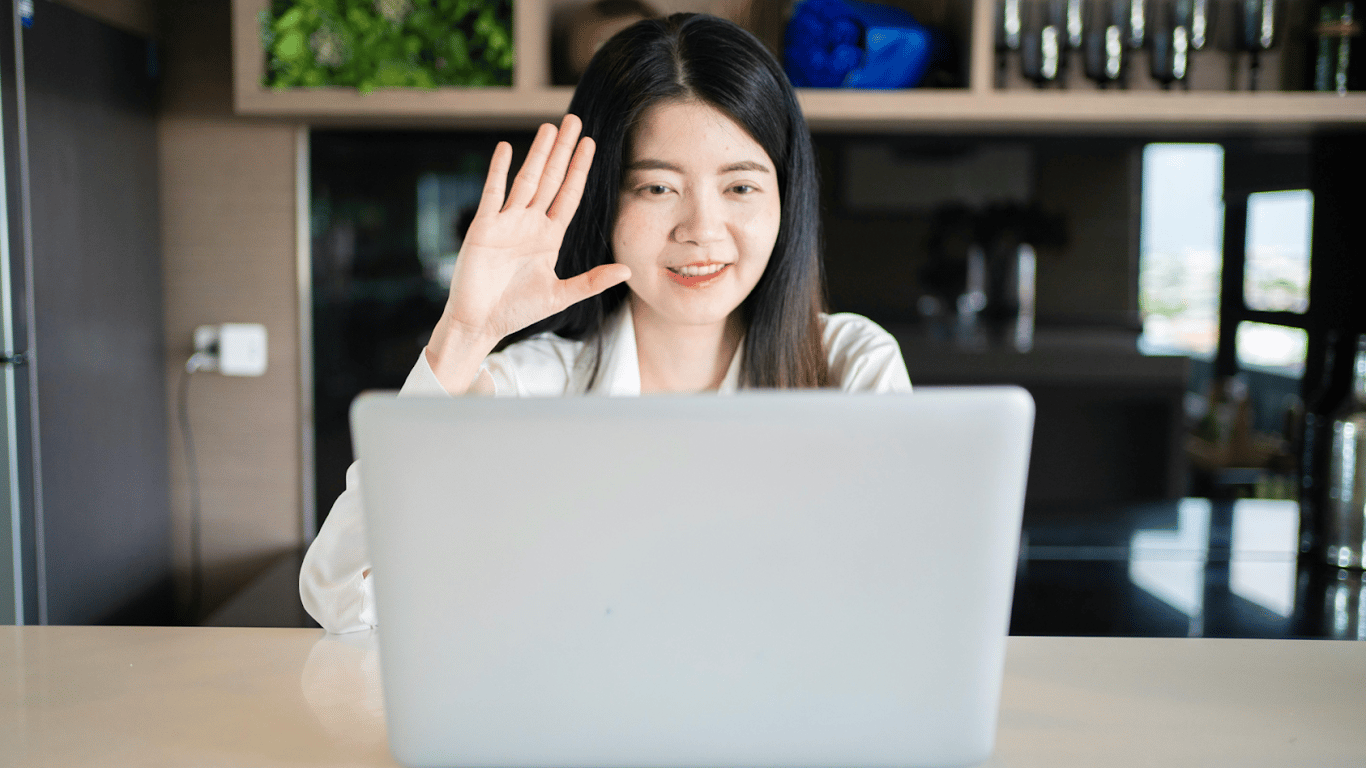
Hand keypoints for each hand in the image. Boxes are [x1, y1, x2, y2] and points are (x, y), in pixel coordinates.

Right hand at [426, 115, 630, 390]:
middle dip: (563, 151)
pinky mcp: (484, 227)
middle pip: (551, 179)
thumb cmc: (518, 311)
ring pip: (527, 180)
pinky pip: (493, 193)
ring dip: (538, 154)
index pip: (569, 195)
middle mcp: (529, 224)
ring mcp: (506, 223)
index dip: (579, 169)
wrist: (480, 323)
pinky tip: (505, 148)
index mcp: (549, 237)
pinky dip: (498, 170)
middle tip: (574, 120)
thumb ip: (592, 281)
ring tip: (550, 127)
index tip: (591, 144)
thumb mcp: (561, 295)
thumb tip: (627, 270)